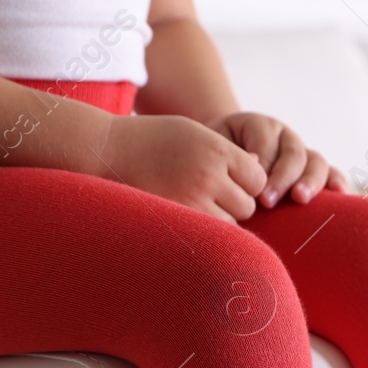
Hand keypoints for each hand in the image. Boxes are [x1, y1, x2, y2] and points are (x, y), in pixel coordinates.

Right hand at [100, 114, 267, 221]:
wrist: (107, 150)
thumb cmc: (153, 139)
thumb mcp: (194, 132)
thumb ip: (228, 153)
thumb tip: (260, 168)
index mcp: (216, 149)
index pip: (258, 178)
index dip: (248, 182)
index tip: (232, 180)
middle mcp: (208, 175)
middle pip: (247, 205)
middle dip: (235, 203)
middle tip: (212, 195)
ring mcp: (192, 200)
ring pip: (231, 225)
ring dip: (221, 220)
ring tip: (197, 204)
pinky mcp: (176, 220)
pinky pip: (207, 235)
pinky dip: (203, 231)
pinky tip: (188, 217)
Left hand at [207, 112, 348, 206]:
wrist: (227, 149)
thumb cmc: (216, 153)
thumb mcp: (213, 146)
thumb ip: (227, 154)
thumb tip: (251, 169)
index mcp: (259, 125)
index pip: (266, 143)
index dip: (261, 166)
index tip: (252, 191)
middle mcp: (285, 136)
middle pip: (293, 153)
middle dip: (282, 177)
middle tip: (267, 201)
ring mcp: (302, 152)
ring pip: (315, 161)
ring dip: (310, 181)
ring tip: (299, 199)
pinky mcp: (313, 169)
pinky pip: (331, 172)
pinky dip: (336, 181)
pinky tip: (339, 193)